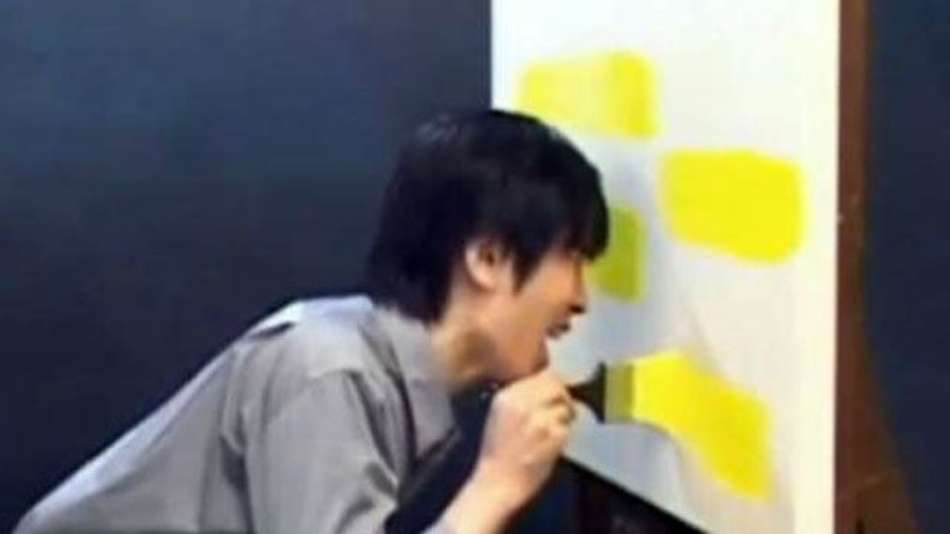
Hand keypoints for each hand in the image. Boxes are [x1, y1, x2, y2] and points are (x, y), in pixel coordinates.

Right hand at [442, 367, 574, 533]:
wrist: (496, 483)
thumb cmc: (497, 452)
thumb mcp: (499, 415)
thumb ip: (520, 397)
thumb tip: (547, 385)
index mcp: (507, 396)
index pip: (543, 375)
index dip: (553, 384)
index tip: (555, 394)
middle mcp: (523, 404)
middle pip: (557, 386)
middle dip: (563, 397)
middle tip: (563, 410)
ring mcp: (539, 420)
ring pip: (565, 406)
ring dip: (565, 417)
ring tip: (554, 430)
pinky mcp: (553, 437)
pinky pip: (568, 427)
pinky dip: (565, 433)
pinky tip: (552, 444)